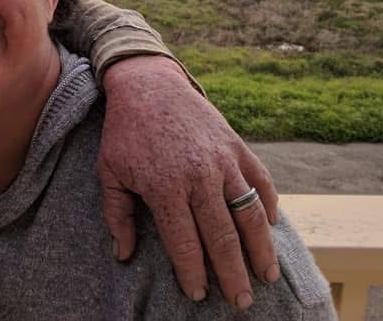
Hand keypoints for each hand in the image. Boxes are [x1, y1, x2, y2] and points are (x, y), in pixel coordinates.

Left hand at [97, 55, 278, 308]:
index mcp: (165, 187)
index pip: (184, 243)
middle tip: (241, 302)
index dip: (193, 273)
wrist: (148, 84)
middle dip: (233, 275)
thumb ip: (116, 214)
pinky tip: (272, 227)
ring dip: (261, 249)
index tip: (198, 294)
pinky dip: (269, 205)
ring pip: (250, 214)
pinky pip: (260, 182)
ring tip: (267, 276)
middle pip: (223, 237)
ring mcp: (222, 160)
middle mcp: (199, 176)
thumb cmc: (125, 131)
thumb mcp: (110, 171)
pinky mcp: (236, 146)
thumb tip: (123, 254)